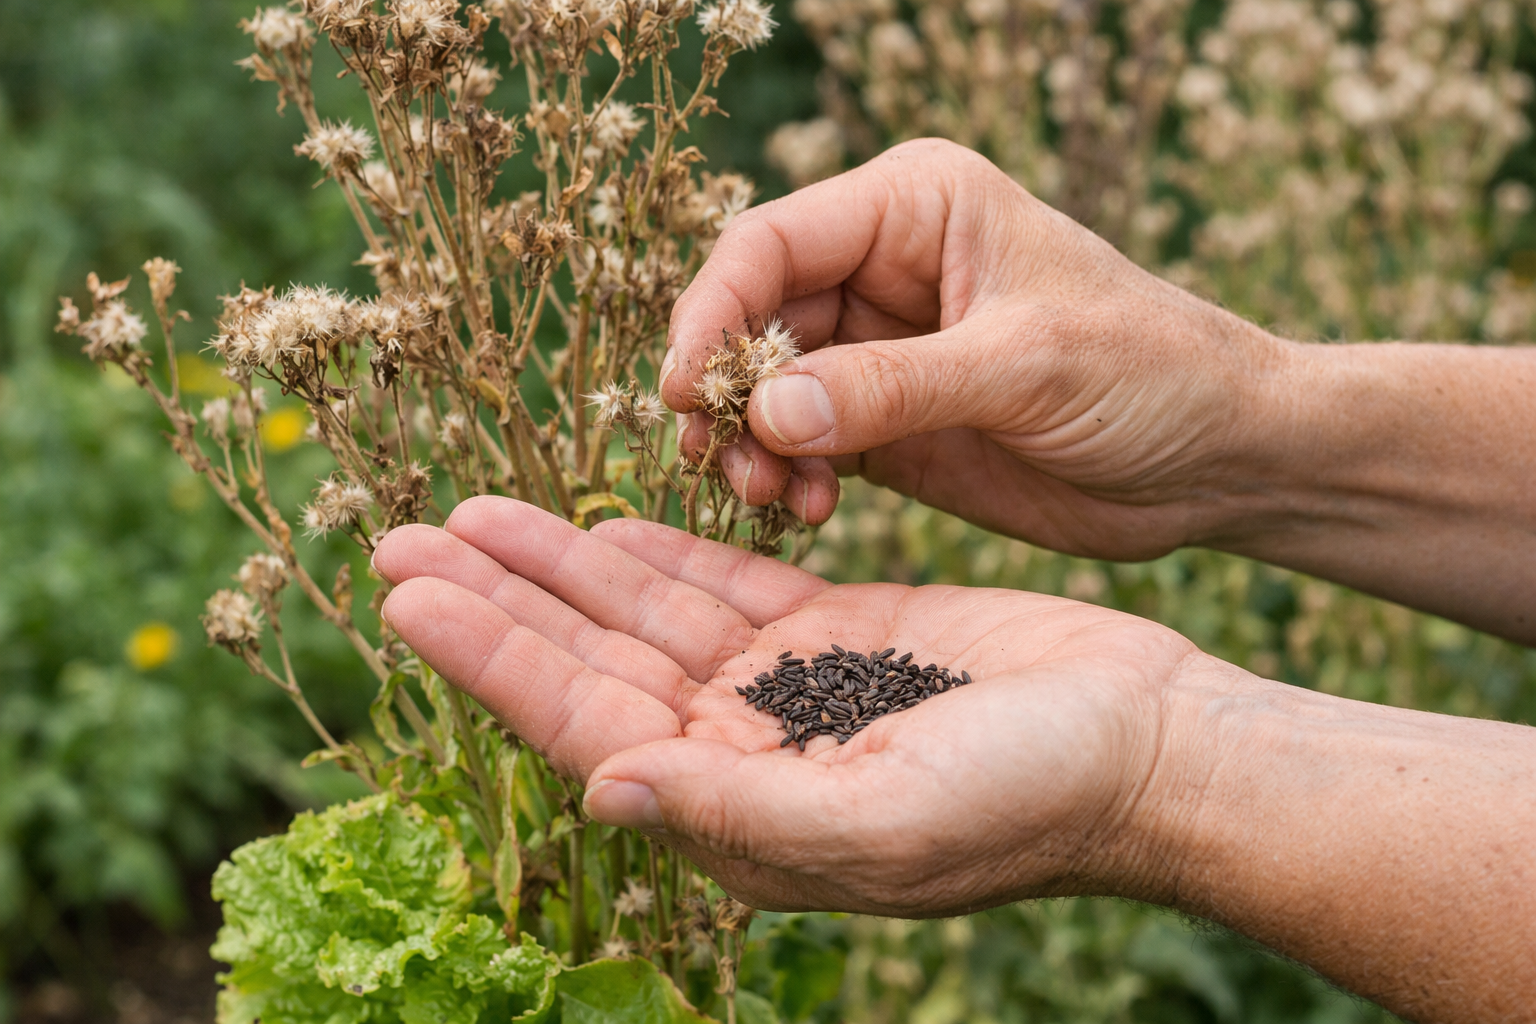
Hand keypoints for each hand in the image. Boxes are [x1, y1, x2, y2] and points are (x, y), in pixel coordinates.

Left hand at [373, 495, 1200, 913]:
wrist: (1149, 745)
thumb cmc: (1036, 799)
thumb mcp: (889, 823)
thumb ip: (742, 816)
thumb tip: (602, 790)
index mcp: (739, 811)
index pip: (584, 723)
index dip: (491, 658)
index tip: (406, 593)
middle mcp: (743, 754)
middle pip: (591, 661)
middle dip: (496, 598)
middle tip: (398, 537)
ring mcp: (784, 691)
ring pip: (644, 613)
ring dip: (558, 560)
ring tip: (469, 511)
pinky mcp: (833, 633)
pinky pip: (719, 584)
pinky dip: (656, 550)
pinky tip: (594, 517)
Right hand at [665, 137, 1288, 558]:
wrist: (1221, 459)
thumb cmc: (1153, 373)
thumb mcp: (1028, 366)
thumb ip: (896, 386)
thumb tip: (768, 408)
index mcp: (917, 207)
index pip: (772, 242)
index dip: (714, 310)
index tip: (685, 388)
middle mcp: (885, 270)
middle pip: (753, 317)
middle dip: (727, 390)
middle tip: (718, 458)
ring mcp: (883, 351)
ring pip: (768, 389)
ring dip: (750, 444)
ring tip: (767, 496)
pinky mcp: (889, 425)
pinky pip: (805, 445)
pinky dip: (789, 478)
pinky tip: (806, 510)